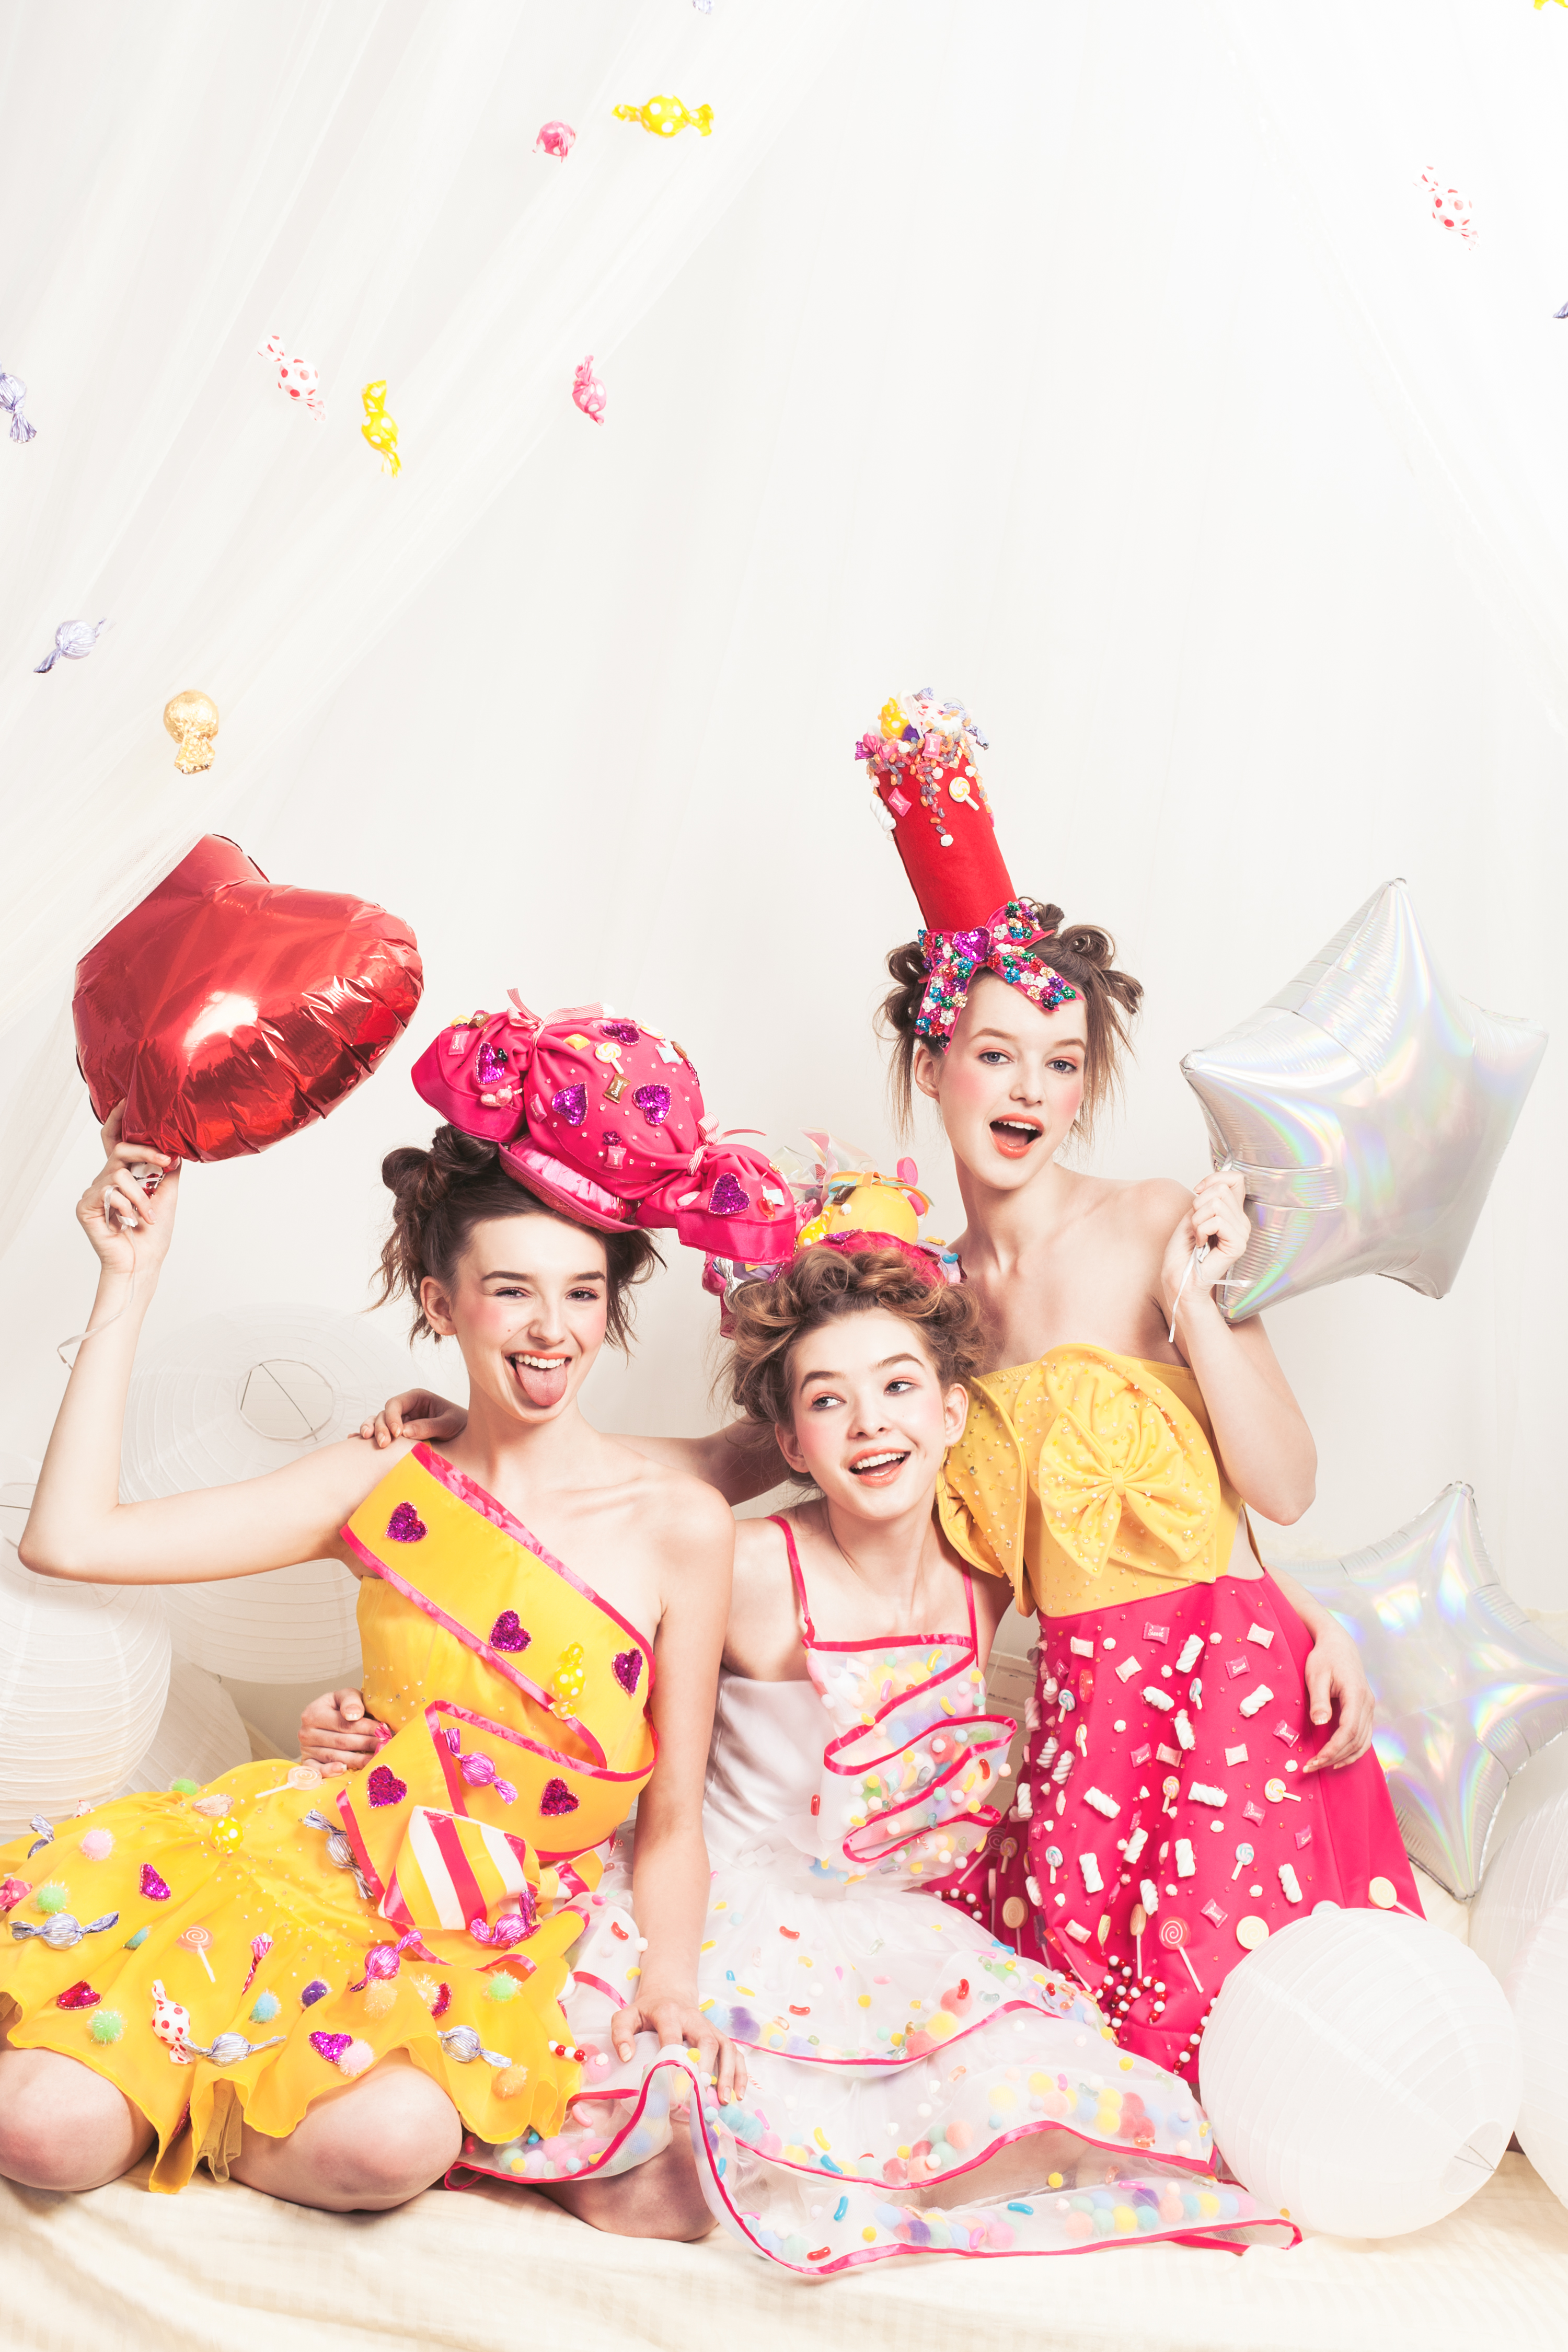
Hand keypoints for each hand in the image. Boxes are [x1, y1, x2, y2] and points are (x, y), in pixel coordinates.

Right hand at [75, 1104, 178, 1280]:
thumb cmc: (154, 1233)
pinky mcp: (86, 1206)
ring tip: (148, 1216)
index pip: (117, 1141)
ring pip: (118, 1174)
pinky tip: (130, 1222)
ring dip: (141, 1196)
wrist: (144, 1263)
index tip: (126, 1101)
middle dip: (145, 1152)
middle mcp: (106, 1179)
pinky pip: (108, 1192)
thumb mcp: (167, 1194)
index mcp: (124, 1174)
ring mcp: (94, 1192)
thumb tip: (172, 1145)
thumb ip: (166, 1169)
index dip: (118, 1120)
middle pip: (120, 1149)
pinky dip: (126, 1207)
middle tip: (165, 1163)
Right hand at [299, 1688, 383, 1769]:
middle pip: (341, 1741)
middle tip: (384, 1746)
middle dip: (366, 1744)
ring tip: (375, 1759)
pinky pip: (318, 1769)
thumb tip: (354, 1715)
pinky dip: (330, 1771)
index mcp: (314, 1712)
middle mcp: (306, 1732)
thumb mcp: (345, 1695)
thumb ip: (351, 1701)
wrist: (325, 1718)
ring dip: (357, 1760)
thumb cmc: (338, 1707)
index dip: (365, 1728)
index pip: (344, 1724)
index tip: (383, 1730)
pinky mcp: (307, 1762)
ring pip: (335, 1756)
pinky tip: (343, 1770)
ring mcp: (306, 1749)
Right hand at [357, 1389, 467, 1448]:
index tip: (397, 1434)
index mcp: (417, 1398)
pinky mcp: (397, 1435)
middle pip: (383, 1414)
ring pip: (377, 1422)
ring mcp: (399, 1421)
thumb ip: (430, 1426)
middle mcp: (405, 1408)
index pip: (395, 1404)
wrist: (466, 1438)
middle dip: (380, 1427)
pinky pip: (378, 1433)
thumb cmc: (461, 1425)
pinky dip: (367, 1437)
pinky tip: (354, 1441)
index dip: (392, 1417)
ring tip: (364, 1440)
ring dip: (370, 1430)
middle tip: (384, 1444)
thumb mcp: (450, 1423)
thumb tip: (405, 1432)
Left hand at [611, 1983, 745, 2104]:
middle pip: (707, 2040)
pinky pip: (735, 2052)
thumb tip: (627, 2057)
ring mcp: (710, 2027)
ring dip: (728, 2073)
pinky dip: (740, 2072)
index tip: (673, 2085)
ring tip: (723, 2099)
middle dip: (707, 2068)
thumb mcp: (627, 2015)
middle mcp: (694, 2019)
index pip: (673, 2035)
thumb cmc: (647, 2010)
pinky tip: (738, 2094)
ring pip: (726, 2046)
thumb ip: (621, 2032)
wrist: (670, 1991)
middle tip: (702, 2094)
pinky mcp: (719, 2035)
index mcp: (669, 2013)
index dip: (674, 2059)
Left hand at [1159, 1169, 1248, 1323]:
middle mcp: (1241, 1221)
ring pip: (1216, 1204)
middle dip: (1198, 1205)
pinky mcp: (1238, 1244)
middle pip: (1220, 1189)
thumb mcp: (1191, 1216)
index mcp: (1232, 1213)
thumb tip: (1213, 1183)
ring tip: (1198, 1238)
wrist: (1179, 1279)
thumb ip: (1205, 1198)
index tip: (1198, 1192)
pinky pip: (1216, 1221)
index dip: (1213, 1179)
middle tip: (1196, 1227)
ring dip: (1197, 1221)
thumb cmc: (1182, 1252)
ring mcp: (1242, 1233)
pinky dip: (1201, 1231)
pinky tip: (1201, 1246)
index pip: (1235, 1179)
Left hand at [1300, 1620, 1376, 1771]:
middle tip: (1312, 1766)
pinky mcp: (1365, 1710)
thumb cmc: (1324, 1658)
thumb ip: (1319, 1700)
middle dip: (1335, 1756)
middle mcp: (1367, 1703)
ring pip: (1363, 1741)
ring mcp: (1369, 1707)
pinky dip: (1353, 1750)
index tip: (1316, 1760)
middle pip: (1356, 1739)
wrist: (1338, 1644)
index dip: (1333, 1748)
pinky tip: (1339, 1758)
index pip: (1348, 1730)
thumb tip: (1320, 1723)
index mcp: (1356, 1695)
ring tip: (1323, 1766)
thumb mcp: (1316, 1675)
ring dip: (1344, 1756)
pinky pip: (1364, 1736)